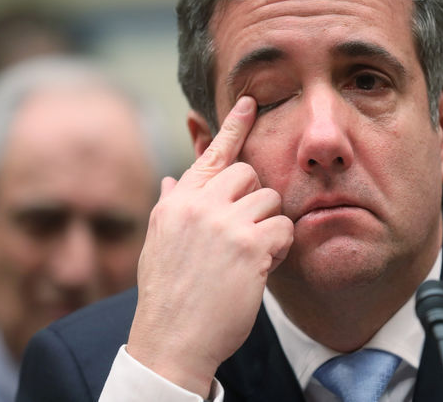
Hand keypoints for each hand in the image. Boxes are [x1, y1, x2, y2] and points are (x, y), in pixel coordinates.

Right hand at [126, 96, 293, 396]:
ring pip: (270, 200)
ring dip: (267, 227)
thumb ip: (171, 206)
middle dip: (253, 200)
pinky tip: (258, 268)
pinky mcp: (249, 246)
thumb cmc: (169, 295)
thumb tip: (172, 179)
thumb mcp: (160, 243)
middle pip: (248, 174)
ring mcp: (223, 223)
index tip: (250, 101)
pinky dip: (278, 249)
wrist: (171, 341)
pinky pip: (283, 228)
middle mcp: (197, 204)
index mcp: (176, 202)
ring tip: (248, 256)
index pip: (210, 154)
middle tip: (243, 233)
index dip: (233, 126)